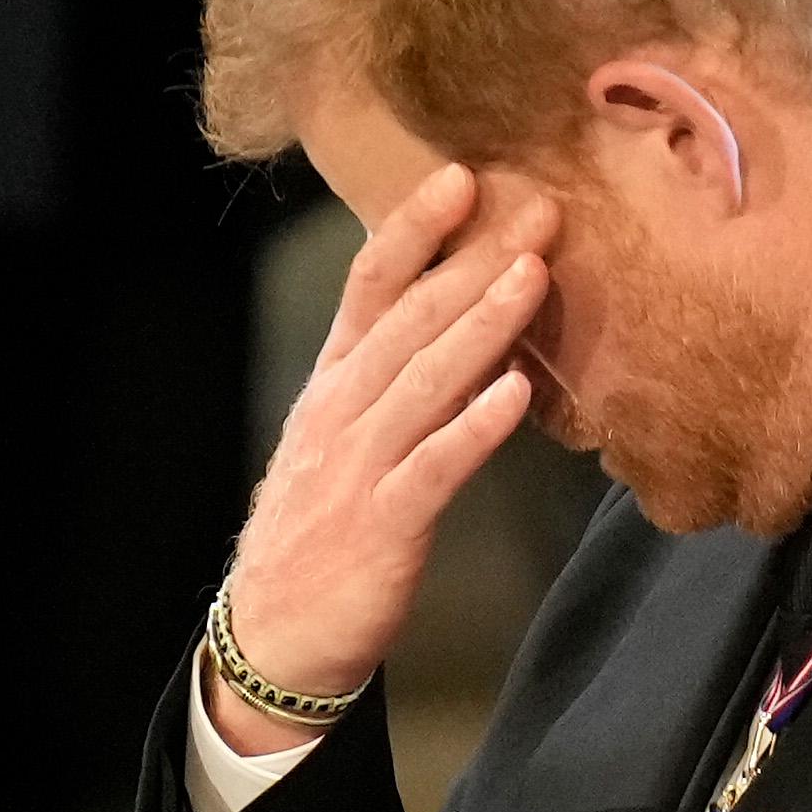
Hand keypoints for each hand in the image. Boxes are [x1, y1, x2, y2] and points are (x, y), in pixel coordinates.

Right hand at [215, 162, 556, 737]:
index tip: (463, 176)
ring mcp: (358, 465)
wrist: (274, 635)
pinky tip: (516, 394)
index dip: (415, 229)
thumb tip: (465, 328)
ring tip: (534, 275)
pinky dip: (474, 427)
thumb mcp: (345, 440)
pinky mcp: (382, 524)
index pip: (370, 286)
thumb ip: (396, 384)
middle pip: (408, 320)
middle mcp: (342, 411)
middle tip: (537, 210)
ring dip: (481, 324)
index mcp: (333, 384)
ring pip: (424, 379)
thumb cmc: (323, 533)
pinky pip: (434, 466)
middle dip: (474, 260)